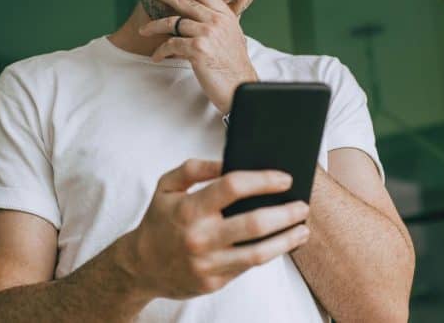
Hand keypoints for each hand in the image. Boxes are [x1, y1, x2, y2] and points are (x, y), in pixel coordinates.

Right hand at [119, 159, 310, 299]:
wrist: (141, 266)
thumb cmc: (159, 220)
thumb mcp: (166, 186)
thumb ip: (194, 169)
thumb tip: (227, 161)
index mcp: (189, 208)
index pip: (233, 186)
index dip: (263, 180)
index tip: (284, 178)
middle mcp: (200, 236)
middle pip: (254, 223)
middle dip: (285, 212)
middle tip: (303, 205)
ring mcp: (208, 262)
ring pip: (258, 253)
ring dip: (287, 239)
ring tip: (303, 229)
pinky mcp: (214, 281)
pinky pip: (248, 266)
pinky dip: (270, 254)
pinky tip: (283, 243)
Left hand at [136, 0, 256, 113]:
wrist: (240, 86)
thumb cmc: (232, 65)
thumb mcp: (229, 36)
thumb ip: (213, 22)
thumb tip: (192, 16)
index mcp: (224, 14)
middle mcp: (217, 19)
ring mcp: (208, 32)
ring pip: (172, 22)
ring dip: (154, 27)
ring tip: (143, 31)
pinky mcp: (198, 48)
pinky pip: (171, 44)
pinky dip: (161, 51)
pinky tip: (156, 56)